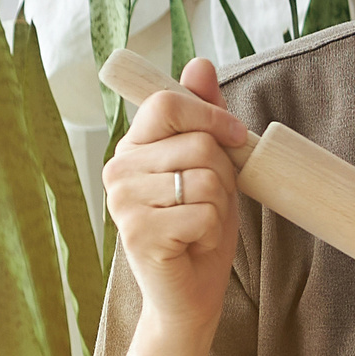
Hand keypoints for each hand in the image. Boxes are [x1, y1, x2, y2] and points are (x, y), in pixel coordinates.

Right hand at [102, 58, 252, 355]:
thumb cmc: (200, 227)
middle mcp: (118, 171)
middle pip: (197, 143)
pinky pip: (204, 213)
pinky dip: (213, 232)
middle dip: (223, 174)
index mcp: (132, 148)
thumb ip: (203, 115)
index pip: (167, 103)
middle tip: (208, 203)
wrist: (189, 293)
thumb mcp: (210, 165)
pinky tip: (193, 244)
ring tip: (199, 225)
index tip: (236, 136)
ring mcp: (123, 203)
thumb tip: (201, 63)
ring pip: (205, 179)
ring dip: (219, 206)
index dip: (211, 114)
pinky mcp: (137, 234)